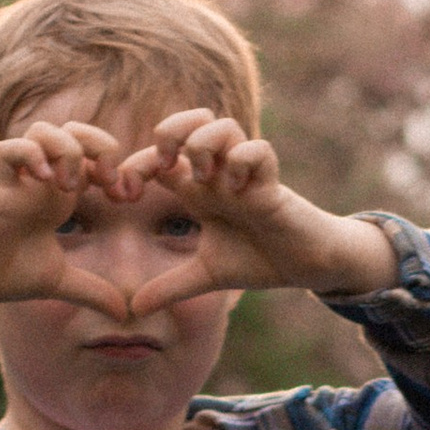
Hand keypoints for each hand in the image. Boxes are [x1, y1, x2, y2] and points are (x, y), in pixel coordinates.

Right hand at [0, 121, 140, 310]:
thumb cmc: (8, 271)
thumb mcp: (60, 281)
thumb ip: (92, 291)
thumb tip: (124, 313)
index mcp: (61, 192)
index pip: (94, 154)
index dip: (117, 167)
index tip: (126, 197)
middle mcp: (42, 179)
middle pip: (73, 129)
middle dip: (99, 145)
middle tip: (108, 180)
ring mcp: (18, 178)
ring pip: (42, 130)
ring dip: (65, 151)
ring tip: (70, 186)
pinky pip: (6, 149)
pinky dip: (27, 156)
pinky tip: (43, 181)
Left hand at [95, 114, 392, 310]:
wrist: (306, 265)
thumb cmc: (259, 259)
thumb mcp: (206, 276)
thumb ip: (170, 287)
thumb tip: (133, 308)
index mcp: (198, 190)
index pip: (157, 157)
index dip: (133, 167)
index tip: (124, 195)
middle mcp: (219, 175)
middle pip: (190, 121)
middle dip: (169, 133)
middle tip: (165, 166)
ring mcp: (246, 176)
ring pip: (223, 125)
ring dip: (205, 145)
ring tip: (203, 177)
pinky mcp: (273, 184)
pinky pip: (258, 150)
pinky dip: (242, 163)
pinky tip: (235, 191)